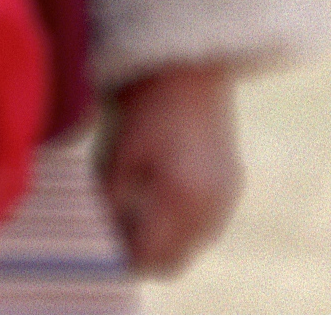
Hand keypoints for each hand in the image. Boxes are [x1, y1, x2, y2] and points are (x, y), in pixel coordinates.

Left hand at [98, 62, 243, 275]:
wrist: (188, 68)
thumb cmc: (143, 109)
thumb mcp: (117, 158)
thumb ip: (112, 207)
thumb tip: (102, 243)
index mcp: (183, 200)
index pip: (152, 260)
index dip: (122, 262)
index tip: (98, 251)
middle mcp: (213, 207)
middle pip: (174, 261)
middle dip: (141, 255)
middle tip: (111, 235)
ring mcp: (227, 198)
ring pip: (190, 245)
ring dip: (162, 240)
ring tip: (131, 212)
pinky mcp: (233, 185)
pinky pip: (204, 225)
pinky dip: (180, 223)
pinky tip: (157, 195)